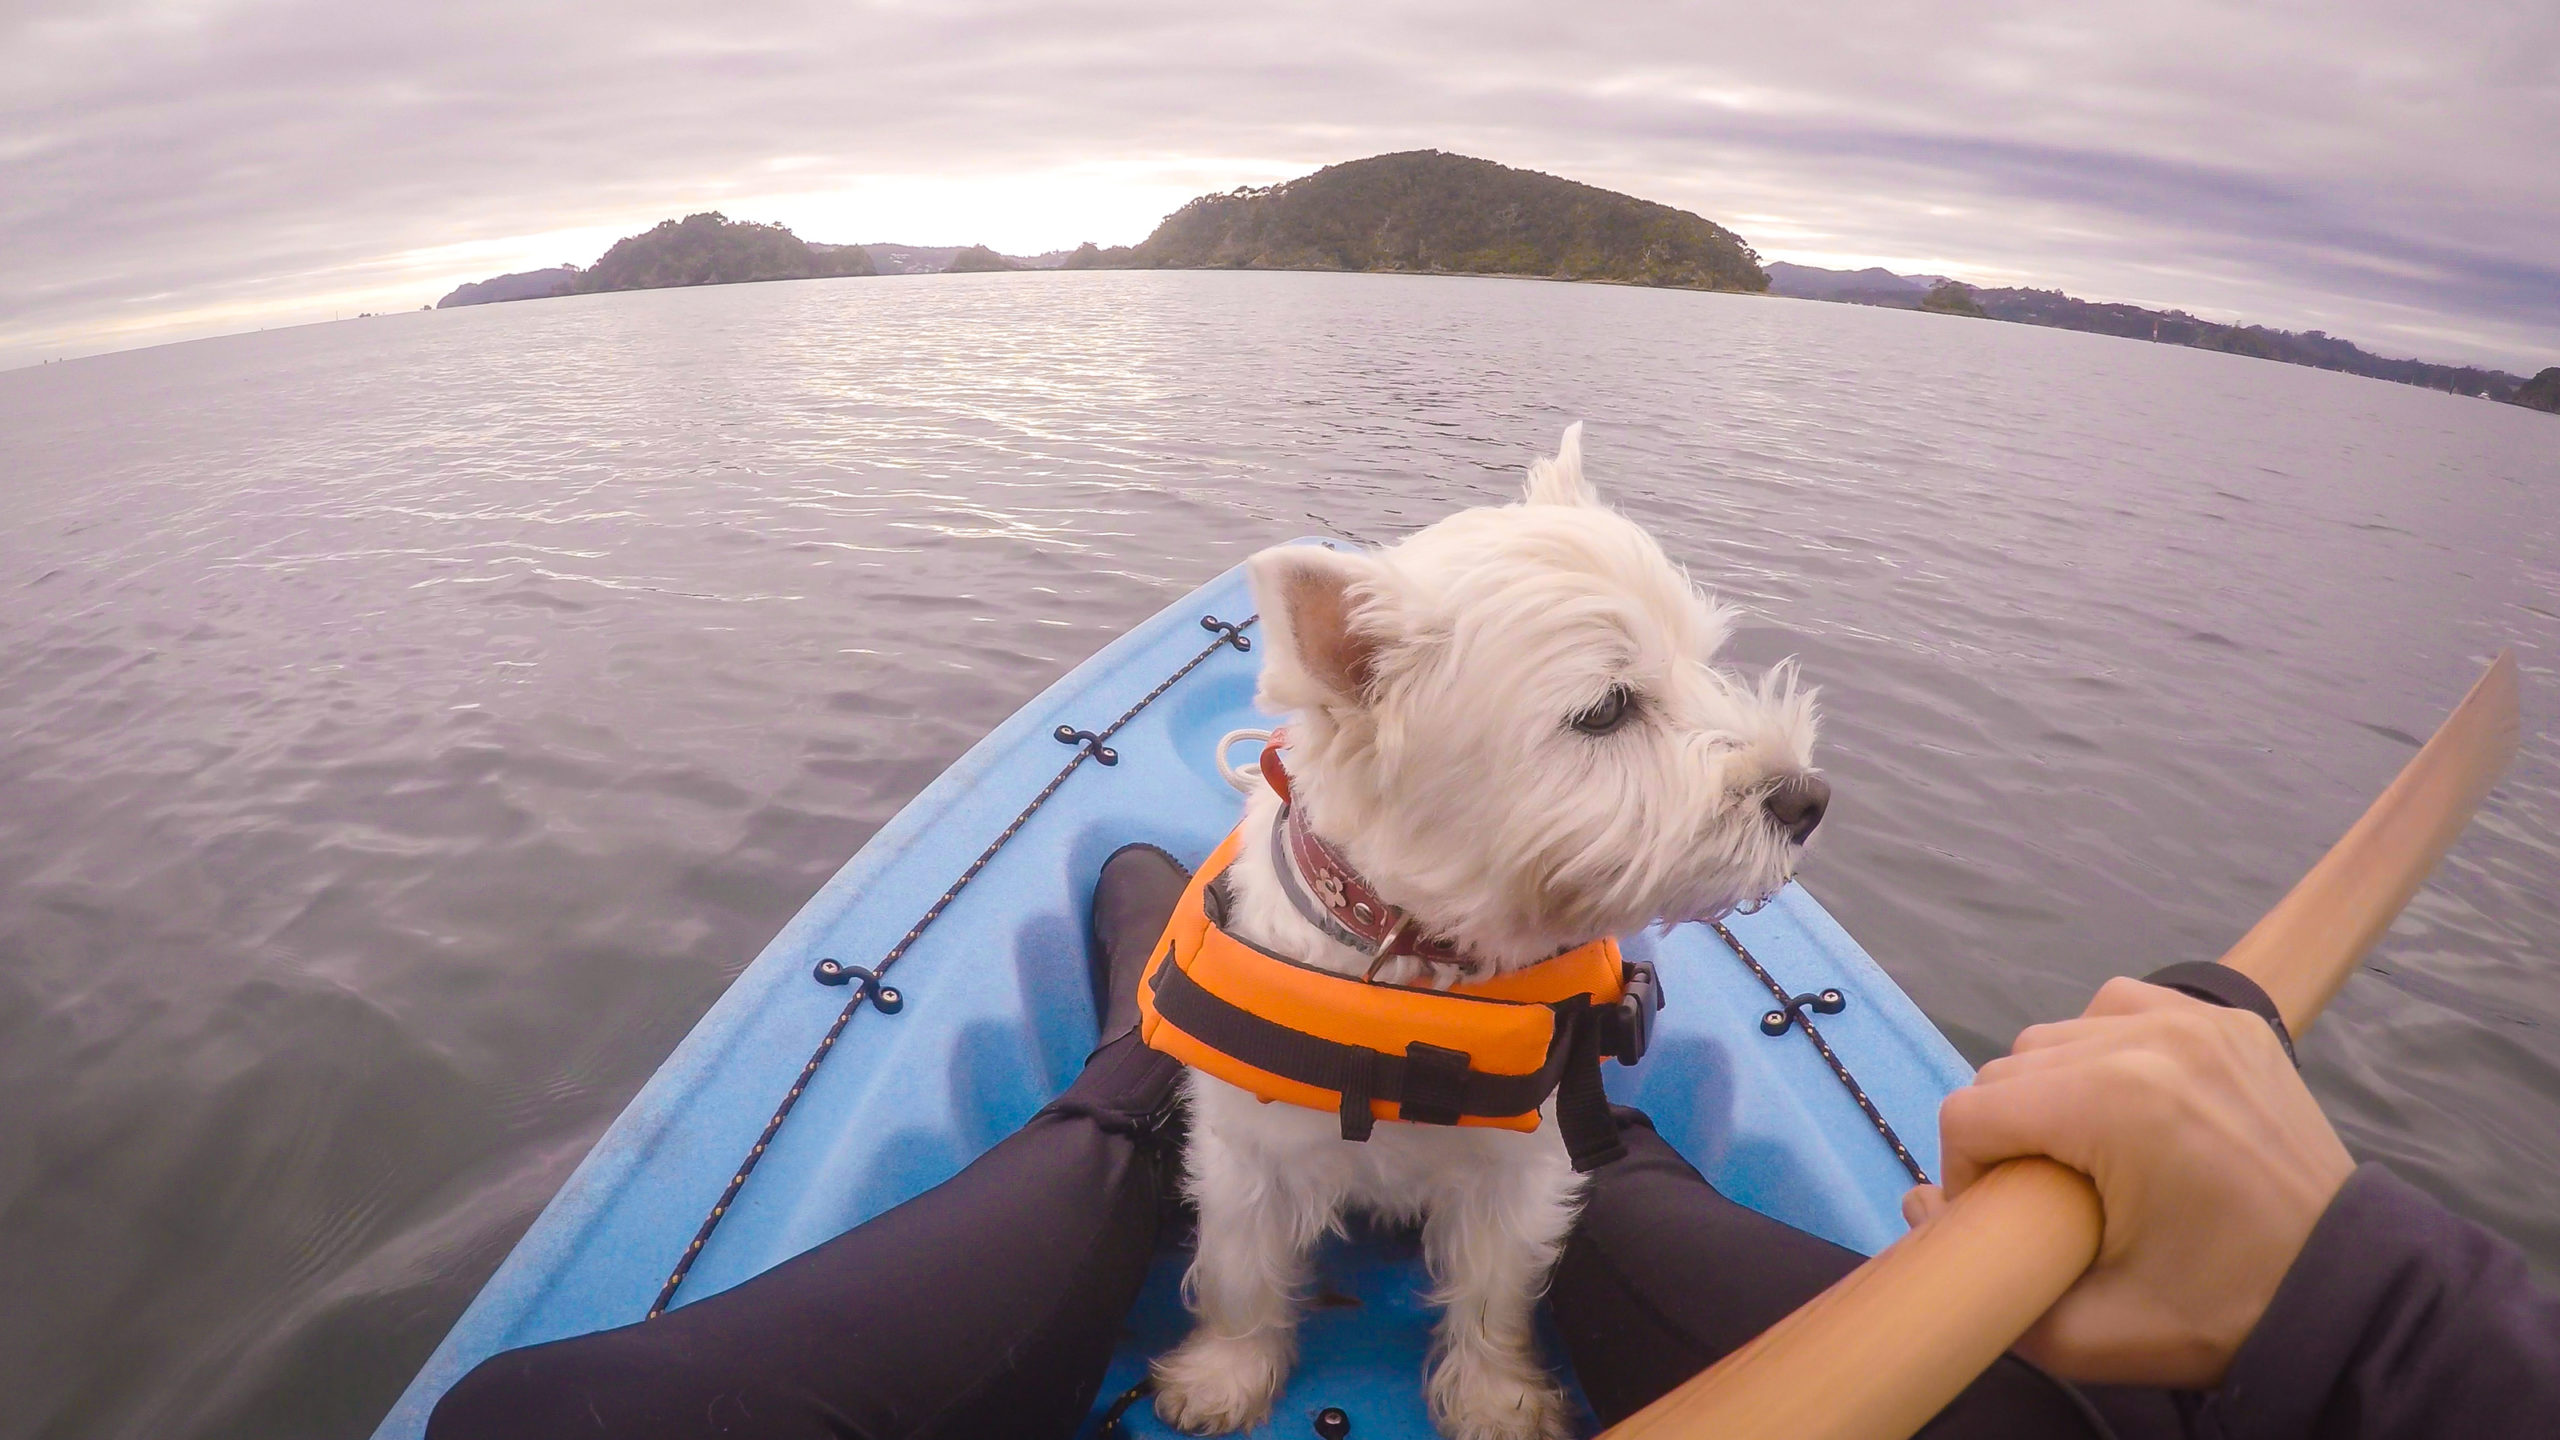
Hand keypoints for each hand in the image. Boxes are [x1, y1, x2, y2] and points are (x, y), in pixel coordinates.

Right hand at [1899, 977, 2355, 1388]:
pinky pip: (2119, 1005)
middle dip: (2008, 1135)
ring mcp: (2193, 1021)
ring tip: (2087, 1149)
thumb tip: (1917, 1207)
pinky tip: (2126, 1100)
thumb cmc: (2216, 1311)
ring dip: (2051, 1089)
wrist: (2345, 1290)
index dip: (1964, 1173)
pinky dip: (2103, 1044)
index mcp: (2111, 1106)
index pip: (1970, 1113)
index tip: (2003, 1217)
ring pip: (2057, 1034)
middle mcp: (2146, 1041)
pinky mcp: (2227, 1020)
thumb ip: (1980, 1276)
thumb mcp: (2086, 1331)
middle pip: (2008, 1070)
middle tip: (2047, 1194)